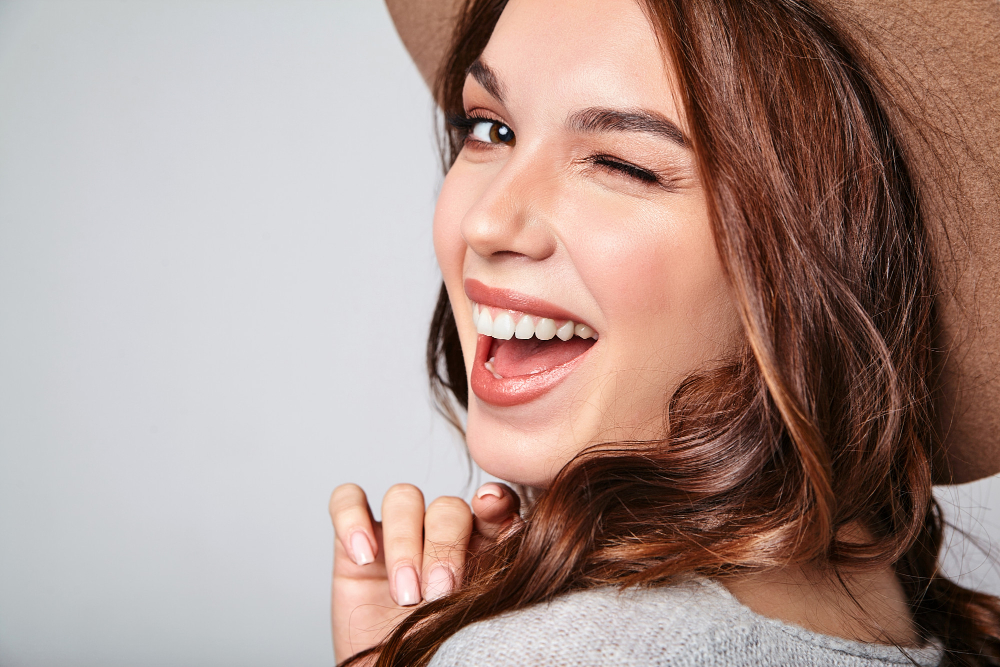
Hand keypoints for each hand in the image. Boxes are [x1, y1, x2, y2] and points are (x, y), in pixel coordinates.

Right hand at [329, 482, 520, 663]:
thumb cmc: (443, 655)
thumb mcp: (475, 617)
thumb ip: (495, 571)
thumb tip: (517, 528)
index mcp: (483, 546)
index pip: (494, 505)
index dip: (495, 501)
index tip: (492, 508)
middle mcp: (441, 534)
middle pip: (446, 506)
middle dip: (443, 547)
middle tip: (439, 592)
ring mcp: (397, 534)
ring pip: (402, 498)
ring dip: (404, 542)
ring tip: (405, 594)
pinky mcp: (353, 543)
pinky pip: (348, 500)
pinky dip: (352, 519)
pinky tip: (363, 556)